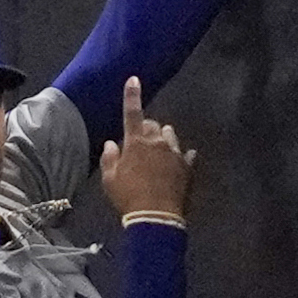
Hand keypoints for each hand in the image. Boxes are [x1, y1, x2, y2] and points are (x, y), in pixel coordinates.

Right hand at [100, 76, 195, 217]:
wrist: (156, 218)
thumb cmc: (128, 198)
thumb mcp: (109, 180)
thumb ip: (109, 158)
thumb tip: (111, 143)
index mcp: (136, 143)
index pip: (132, 113)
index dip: (132, 95)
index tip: (134, 79)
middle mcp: (158, 143)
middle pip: (153, 125)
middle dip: (146, 129)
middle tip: (139, 144)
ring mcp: (175, 153)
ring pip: (170, 136)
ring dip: (163, 140)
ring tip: (158, 154)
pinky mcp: (188, 167)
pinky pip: (186, 155)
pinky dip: (181, 157)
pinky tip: (178, 163)